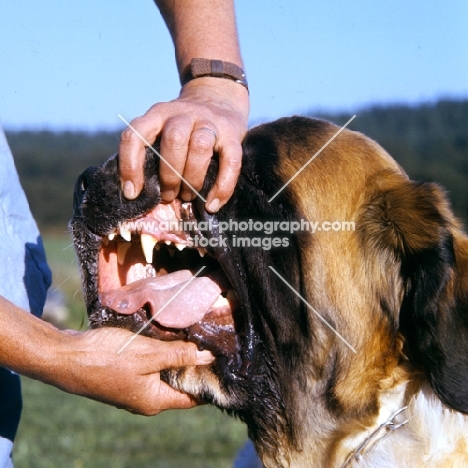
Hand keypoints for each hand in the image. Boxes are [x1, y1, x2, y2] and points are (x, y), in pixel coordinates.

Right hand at [60, 327, 214, 414]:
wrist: (64, 357)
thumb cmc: (105, 357)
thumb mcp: (148, 354)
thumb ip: (178, 356)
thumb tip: (208, 357)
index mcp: (154, 400)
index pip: (193, 397)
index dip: (209, 381)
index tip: (224, 363)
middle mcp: (145, 399)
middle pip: (179, 384)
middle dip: (195, 365)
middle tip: (211, 344)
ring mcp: (133, 388)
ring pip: (164, 373)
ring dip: (177, 357)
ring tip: (194, 337)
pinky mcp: (123, 375)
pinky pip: (149, 366)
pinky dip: (160, 354)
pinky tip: (167, 337)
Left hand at [118, 78, 249, 212]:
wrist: (219, 98)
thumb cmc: (184, 130)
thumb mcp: (162, 130)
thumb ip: (151, 153)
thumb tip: (139, 194)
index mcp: (157, 114)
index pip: (136, 135)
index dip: (130, 166)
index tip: (132, 193)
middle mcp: (182, 114)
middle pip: (173, 140)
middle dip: (169, 175)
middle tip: (168, 196)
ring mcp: (209, 121)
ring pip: (200, 147)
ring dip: (192, 179)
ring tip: (188, 197)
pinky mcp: (232, 135)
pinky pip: (231, 162)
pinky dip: (222, 187)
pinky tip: (213, 204)